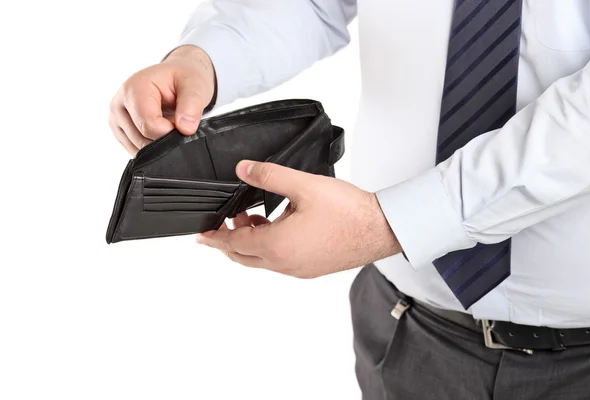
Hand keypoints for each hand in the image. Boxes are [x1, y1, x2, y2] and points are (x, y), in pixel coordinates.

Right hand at [108, 45, 215, 155]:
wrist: (175, 79)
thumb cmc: (182, 80)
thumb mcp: (194, 85)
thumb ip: (192, 106)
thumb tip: (186, 129)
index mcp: (133, 88)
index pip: (149, 124)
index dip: (171, 132)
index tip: (184, 126)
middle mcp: (118, 104)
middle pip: (142, 140)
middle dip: (165, 139)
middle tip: (178, 123)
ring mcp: (115, 119)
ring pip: (138, 149)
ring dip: (159, 144)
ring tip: (168, 123)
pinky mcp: (119, 131)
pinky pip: (136, 151)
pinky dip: (152, 148)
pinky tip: (160, 131)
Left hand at [197, 161, 402, 277]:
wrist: (381, 229)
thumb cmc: (348, 211)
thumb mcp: (303, 186)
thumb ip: (269, 176)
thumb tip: (243, 169)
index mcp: (278, 246)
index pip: (233, 244)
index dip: (215, 238)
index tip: (201, 236)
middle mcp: (285, 264)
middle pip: (244, 257)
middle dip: (229, 241)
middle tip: (224, 225)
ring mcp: (299, 270)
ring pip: (262, 261)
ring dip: (251, 243)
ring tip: (253, 220)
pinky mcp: (312, 269)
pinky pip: (280, 262)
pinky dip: (270, 248)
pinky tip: (279, 229)